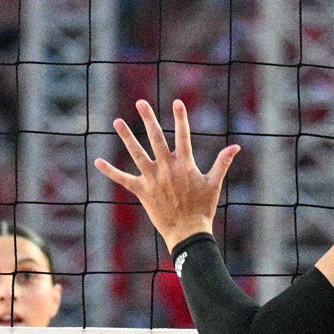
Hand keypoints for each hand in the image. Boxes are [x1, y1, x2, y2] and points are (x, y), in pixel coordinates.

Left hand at [95, 98, 239, 248]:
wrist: (187, 231)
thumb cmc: (202, 208)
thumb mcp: (214, 183)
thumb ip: (222, 162)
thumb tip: (235, 146)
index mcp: (184, 164)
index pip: (183, 135)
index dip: (181, 118)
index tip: (177, 102)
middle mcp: (166, 168)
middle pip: (156, 138)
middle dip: (149, 119)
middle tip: (140, 103)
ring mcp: (152, 179)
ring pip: (137, 153)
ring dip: (127, 136)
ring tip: (117, 121)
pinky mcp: (141, 191)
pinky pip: (122, 179)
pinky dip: (110, 171)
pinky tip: (97, 161)